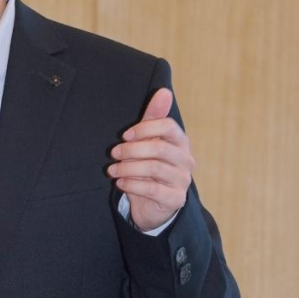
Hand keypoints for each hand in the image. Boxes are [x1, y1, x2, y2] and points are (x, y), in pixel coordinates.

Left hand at [107, 87, 194, 230]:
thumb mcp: (148, 143)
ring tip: (112, 170)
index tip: (125, 135)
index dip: (145, 128)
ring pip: (154, 168)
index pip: (168, 126)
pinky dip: (132, 184)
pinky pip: (152, 188)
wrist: (153, 206)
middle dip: (132, 150)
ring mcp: (182, 180)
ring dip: (128, 168)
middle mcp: (186, 160)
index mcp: (180, 142)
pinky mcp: (175, 199)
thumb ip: (153, 119)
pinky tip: (120, 183)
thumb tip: (163, 91)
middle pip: (159, 148)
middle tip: (114, 154)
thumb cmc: (149, 170)